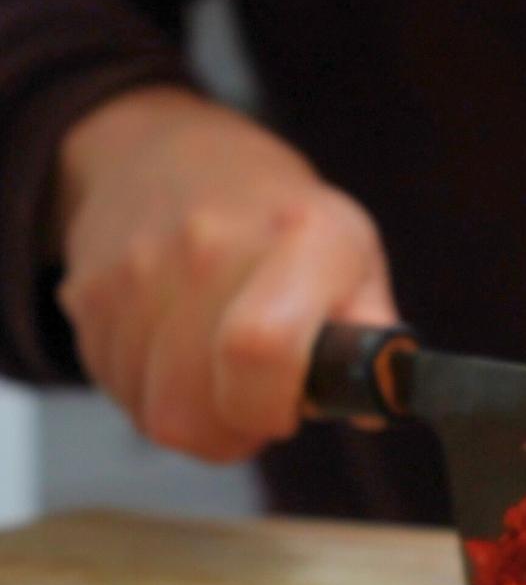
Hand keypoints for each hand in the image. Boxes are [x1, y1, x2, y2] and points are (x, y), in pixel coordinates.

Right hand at [56, 87, 397, 460]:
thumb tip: (380, 402)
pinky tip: (178, 354)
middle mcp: (211, 244)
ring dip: (191, 413)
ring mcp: (139, 266)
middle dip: (231, 430)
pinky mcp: (86, 290)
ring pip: (152, 411)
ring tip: (218, 372)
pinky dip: (148, 391)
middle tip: (256, 399)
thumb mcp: (355, 259)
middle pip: (192, 407)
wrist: (174, 154)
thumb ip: (374, 335)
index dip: (271, 407)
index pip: (261, 348)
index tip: (288, 408)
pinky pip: (113, 388)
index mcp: (304, 236)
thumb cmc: (284, 223)